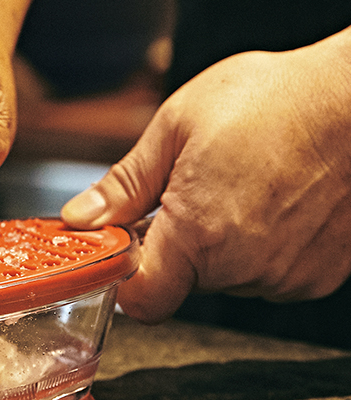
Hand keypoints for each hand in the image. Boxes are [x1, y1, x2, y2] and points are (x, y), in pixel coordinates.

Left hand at [62, 28, 350, 323]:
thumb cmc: (279, 101)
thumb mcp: (178, 127)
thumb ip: (124, 184)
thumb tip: (81, 218)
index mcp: (199, 233)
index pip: (142, 299)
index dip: (125, 276)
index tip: (125, 246)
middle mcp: (243, 267)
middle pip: (183, 281)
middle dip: (176, 243)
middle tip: (192, 191)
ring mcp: (286, 277)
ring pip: (226, 277)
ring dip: (221, 243)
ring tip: (241, 187)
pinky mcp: (317, 277)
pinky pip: (268, 273)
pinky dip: (260, 246)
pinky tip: (272, 202)